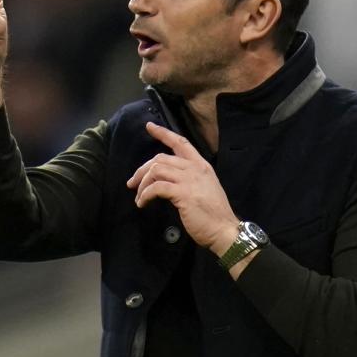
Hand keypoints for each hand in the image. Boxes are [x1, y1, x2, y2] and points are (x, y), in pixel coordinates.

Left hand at [126, 122, 240, 254]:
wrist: (224, 229)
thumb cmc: (214, 214)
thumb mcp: (203, 189)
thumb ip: (189, 180)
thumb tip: (168, 182)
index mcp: (201, 165)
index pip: (181, 143)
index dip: (163, 133)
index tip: (149, 126)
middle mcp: (195, 168)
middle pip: (161, 158)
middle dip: (142, 170)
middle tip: (132, 183)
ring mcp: (189, 180)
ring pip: (156, 170)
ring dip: (142, 183)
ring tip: (138, 197)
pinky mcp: (182, 193)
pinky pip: (156, 187)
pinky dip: (145, 194)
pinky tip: (143, 203)